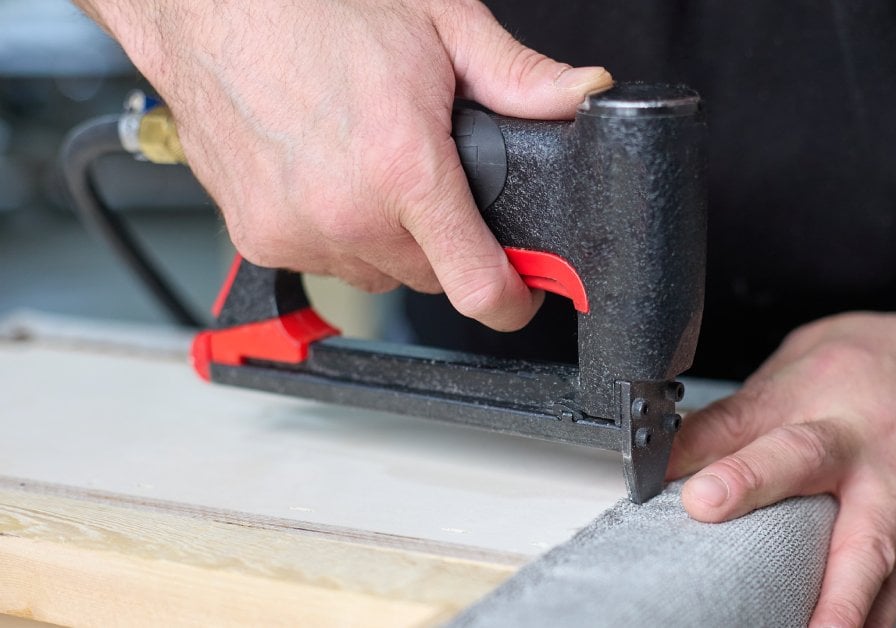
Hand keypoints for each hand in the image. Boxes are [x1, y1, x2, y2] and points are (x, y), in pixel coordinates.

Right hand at [77, 0, 611, 329]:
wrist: (207, 4)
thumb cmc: (309, 6)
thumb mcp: (439, 24)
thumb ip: (519, 77)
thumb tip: (582, 96)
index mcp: (404, 169)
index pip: (478, 287)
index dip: (515, 298)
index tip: (524, 293)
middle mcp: (348, 214)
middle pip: (431, 276)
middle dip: (446, 242)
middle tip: (430, 179)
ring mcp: (297, 232)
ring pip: (377, 272)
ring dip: (389, 238)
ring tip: (371, 167)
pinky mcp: (258, 238)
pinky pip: (324, 261)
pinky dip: (338, 233)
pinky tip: (328, 176)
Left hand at [668, 312, 895, 626]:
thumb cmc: (894, 366)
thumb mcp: (814, 355)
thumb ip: (752, 406)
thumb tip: (680, 450)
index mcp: (825, 387)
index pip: (751, 410)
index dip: (700, 435)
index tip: (655, 460)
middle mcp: (860, 442)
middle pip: (805, 459)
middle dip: (754, 482)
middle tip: (706, 505)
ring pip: (864, 549)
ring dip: (832, 598)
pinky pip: (893, 590)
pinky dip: (869, 622)